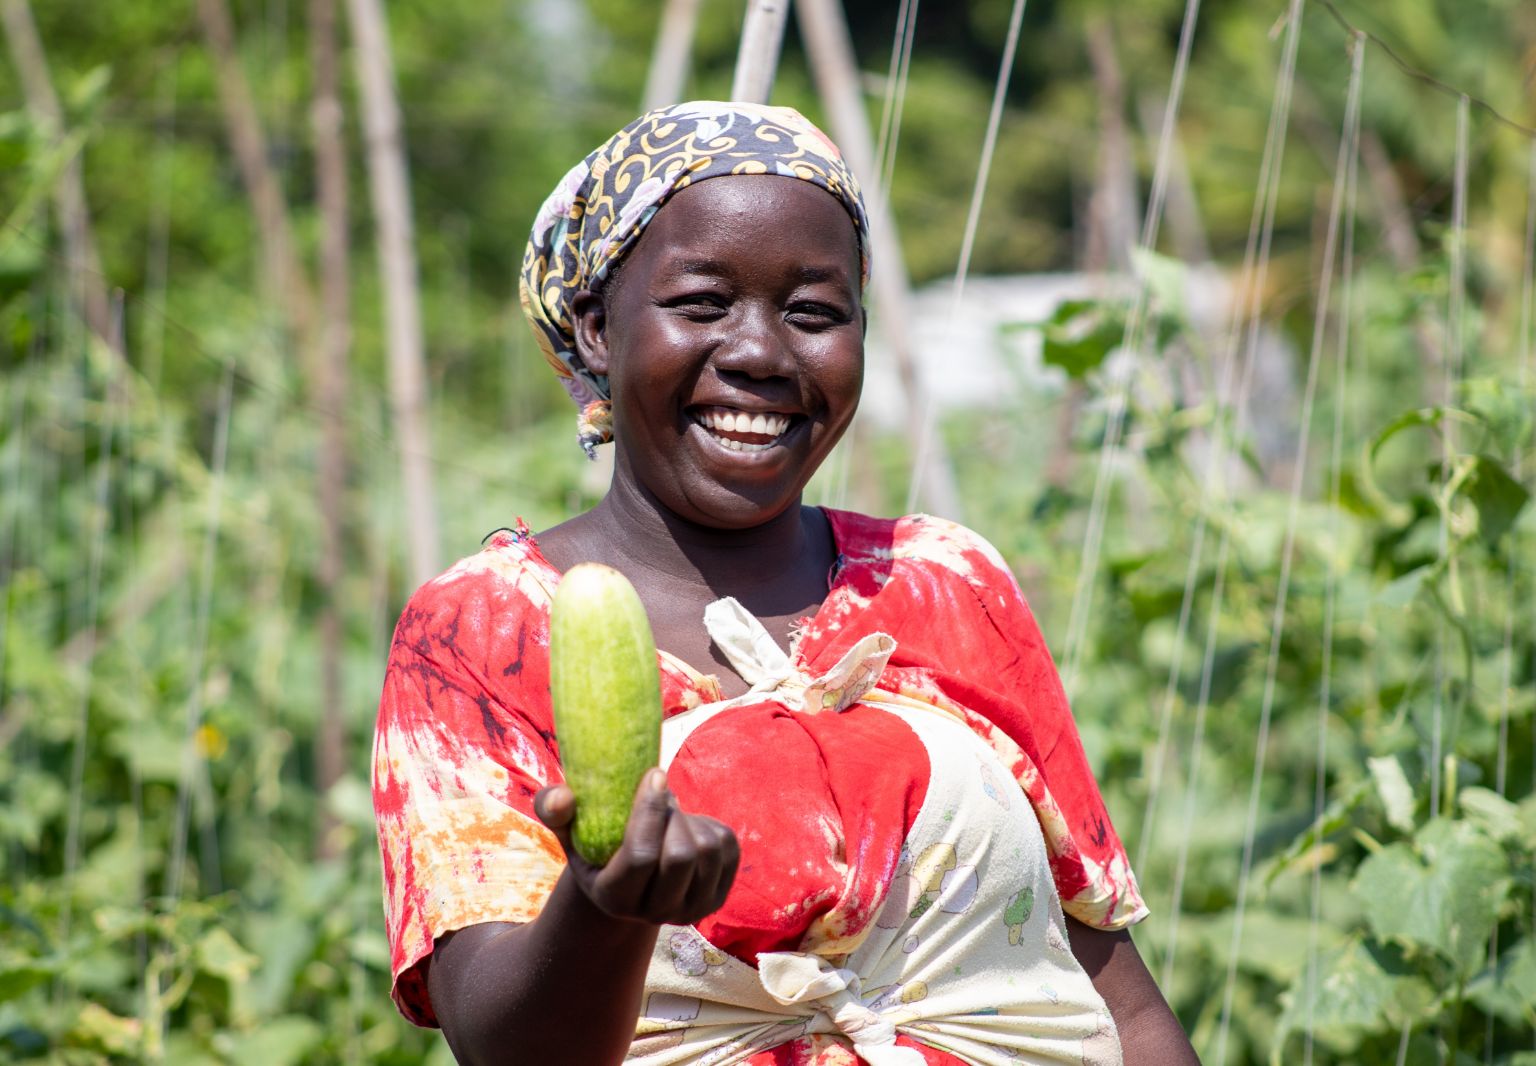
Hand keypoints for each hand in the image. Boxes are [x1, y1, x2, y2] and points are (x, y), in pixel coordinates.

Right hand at [534, 768, 739, 926]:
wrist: (633, 878)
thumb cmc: (596, 844)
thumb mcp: (569, 828)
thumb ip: (554, 808)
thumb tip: (560, 797)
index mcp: (615, 899)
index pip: (640, 856)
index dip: (649, 810)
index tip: (654, 773)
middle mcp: (655, 914)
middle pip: (680, 856)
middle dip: (671, 814)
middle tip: (660, 795)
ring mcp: (691, 910)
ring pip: (708, 850)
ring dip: (690, 819)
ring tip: (670, 815)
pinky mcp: (718, 897)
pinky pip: (728, 848)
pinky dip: (709, 825)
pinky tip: (687, 829)